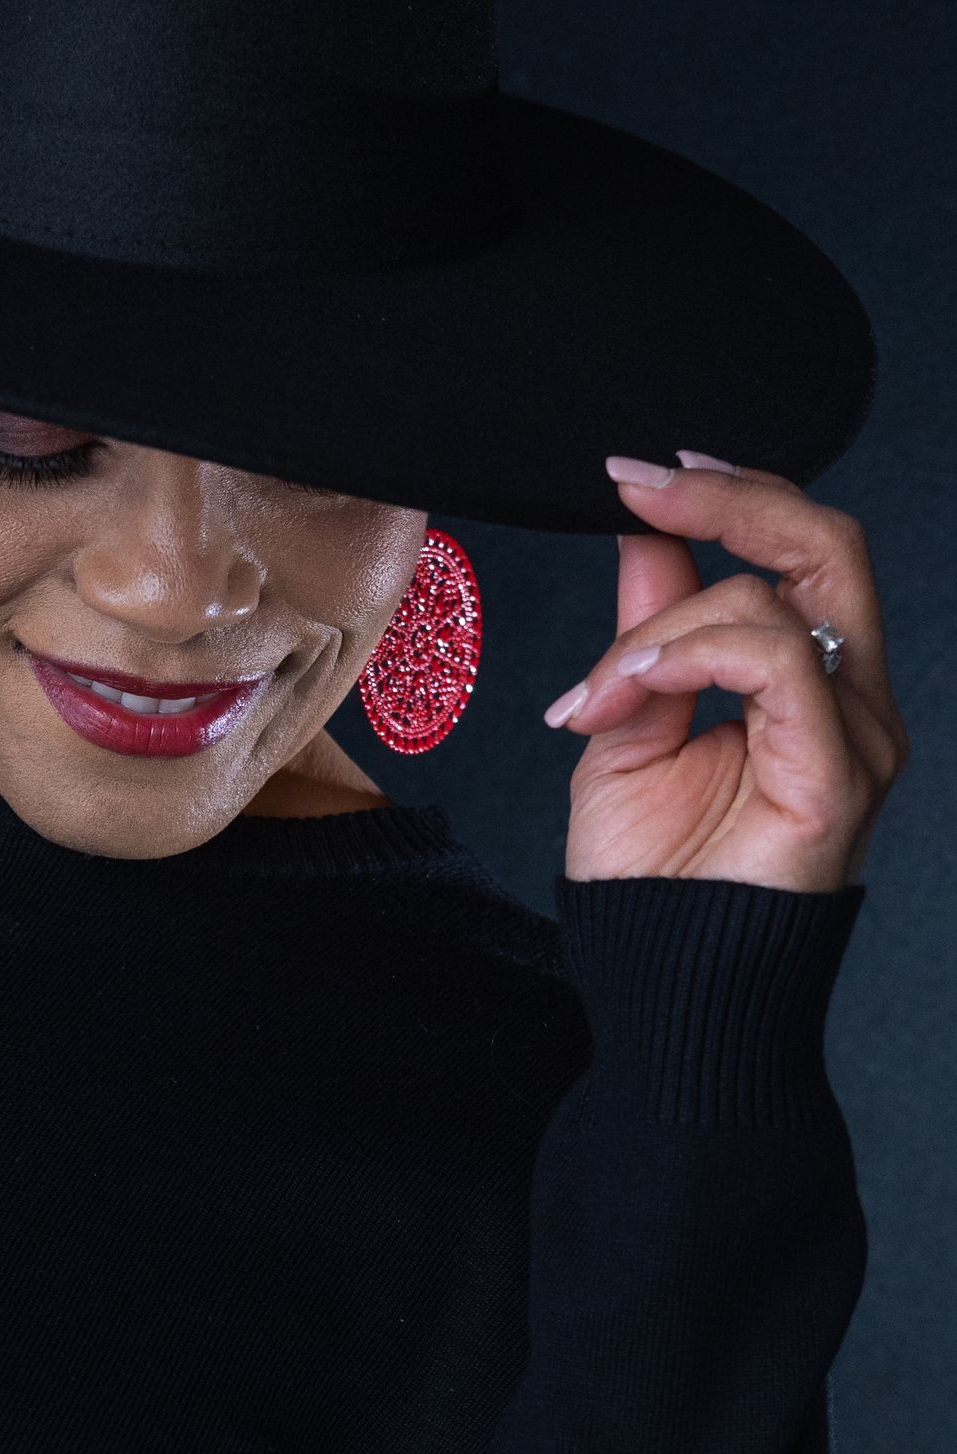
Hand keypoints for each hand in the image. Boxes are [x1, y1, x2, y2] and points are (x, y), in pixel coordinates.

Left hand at [544, 454, 908, 891]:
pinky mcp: (838, 776)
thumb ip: (647, 628)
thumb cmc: (650, 874)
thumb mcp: (628, 719)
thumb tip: (644, 533)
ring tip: (599, 689)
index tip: (636, 474)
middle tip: (637, 485)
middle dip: (729, 499)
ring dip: (664, 622)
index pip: (799, 551)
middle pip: (827, 545)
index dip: (729, 496)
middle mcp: (847, 699)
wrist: (657, 979)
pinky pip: (780, 665)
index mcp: (806, 682)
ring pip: (782, 599)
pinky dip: (693, 652)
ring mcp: (853, 736)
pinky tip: (634, 686)